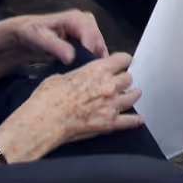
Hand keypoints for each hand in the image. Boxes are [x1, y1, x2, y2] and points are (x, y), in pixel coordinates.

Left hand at [0, 9, 107, 78]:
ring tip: (87, 76)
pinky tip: (86, 71)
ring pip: (99, 48)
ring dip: (94, 61)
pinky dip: (92, 61)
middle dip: (94, 58)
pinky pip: (95, 51)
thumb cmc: (32, 33)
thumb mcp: (41, 40)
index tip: (87, 69)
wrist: (26, 32)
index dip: (91, 52)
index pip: (92, 35)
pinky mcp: (86, 38)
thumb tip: (71, 59)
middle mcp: (86, 21)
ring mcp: (88, 30)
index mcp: (76, 18)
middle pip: (98, 42)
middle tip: (87, 76)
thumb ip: (57, 48)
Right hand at [0, 53, 141, 162]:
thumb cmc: (47, 98)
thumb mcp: (61, 77)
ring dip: (132, 95)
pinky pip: (130, 121)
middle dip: (125, 80)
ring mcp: (111, 105)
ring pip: (133, 96)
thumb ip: (78, 75)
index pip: (122, 59)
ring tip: (134, 95)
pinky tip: (139, 119)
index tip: (124, 62)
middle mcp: (109, 85)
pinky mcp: (110, 123)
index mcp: (96, 70)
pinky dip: (135, 120)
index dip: (124, 61)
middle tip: (122, 82)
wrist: (43, 121)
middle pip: (128, 78)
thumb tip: (80, 77)